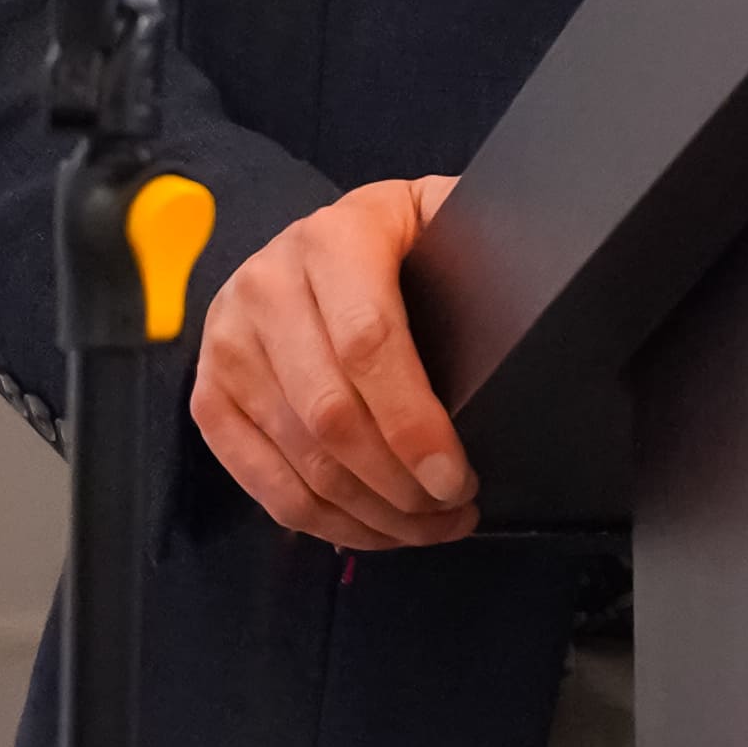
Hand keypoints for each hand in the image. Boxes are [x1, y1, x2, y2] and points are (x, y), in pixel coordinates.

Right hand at [188, 175, 478, 548]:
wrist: (306, 241)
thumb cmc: (393, 242)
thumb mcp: (436, 218)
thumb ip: (475, 242)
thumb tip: (539, 291)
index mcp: (334, 237)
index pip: (368, 341)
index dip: (413, 421)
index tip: (456, 476)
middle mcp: (267, 285)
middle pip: (330, 413)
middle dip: (399, 483)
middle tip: (453, 510)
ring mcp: (228, 345)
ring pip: (300, 457)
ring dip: (369, 514)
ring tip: (427, 526)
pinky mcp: (208, 396)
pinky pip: (262, 483)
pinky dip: (323, 522)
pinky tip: (372, 528)